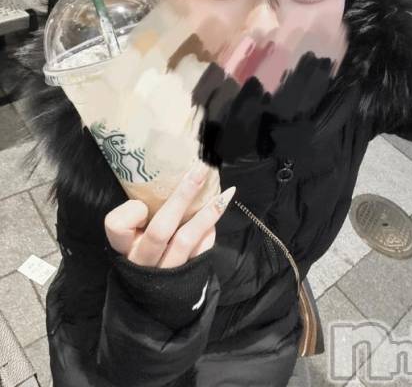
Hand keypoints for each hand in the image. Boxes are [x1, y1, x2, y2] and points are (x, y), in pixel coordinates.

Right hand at [104, 162, 235, 267]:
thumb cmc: (141, 264)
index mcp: (124, 249)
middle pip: (161, 227)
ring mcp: (165, 272)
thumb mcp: (131, 246)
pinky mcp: (186, 279)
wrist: (148, 312)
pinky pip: (201, 252)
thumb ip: (141, 222)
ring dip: (206, 215)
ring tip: (224, 194)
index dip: (130, 212)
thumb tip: (172, 181)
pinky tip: (218, 215)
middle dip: (183, 195)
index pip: (116, 226)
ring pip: (186, 239)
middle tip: (201, 169)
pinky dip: (209, 233)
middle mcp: (142, 261)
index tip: (142, 204)